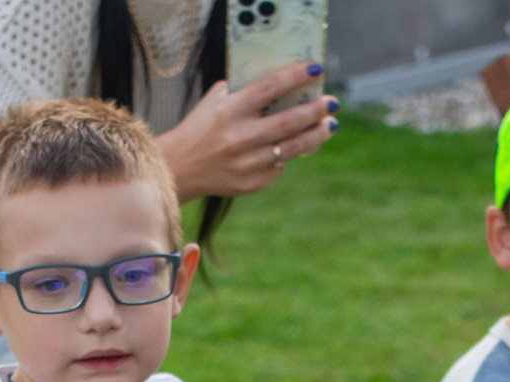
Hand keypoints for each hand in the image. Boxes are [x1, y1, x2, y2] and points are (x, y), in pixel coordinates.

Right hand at [156, 64, 336, 199]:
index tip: (316, 69)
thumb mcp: (216, 101)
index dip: (296, 76)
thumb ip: (244, 90)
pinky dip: (288, 155)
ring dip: (316, 135)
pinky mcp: (251, 183)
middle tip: (331, 103)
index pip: (270, 88)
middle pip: (289, 122)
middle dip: (315, 111)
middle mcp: (240, 137)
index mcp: (230, 110)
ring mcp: (247, 163)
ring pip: (292, 148)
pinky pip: (279, 166)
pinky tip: (295, 146)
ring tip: (329, 125)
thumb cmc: (200, 127)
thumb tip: (283, 82)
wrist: (178, 168)